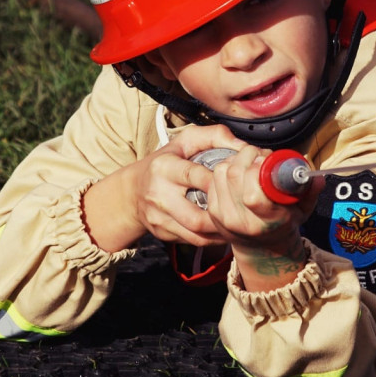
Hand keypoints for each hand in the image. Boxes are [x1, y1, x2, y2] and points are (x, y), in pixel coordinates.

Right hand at [81, 125, 245, 250]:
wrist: (132, 191)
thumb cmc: (167, 161)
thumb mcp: (186, 141)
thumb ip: (215, 136)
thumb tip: (242, 147)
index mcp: (164, 167)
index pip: (194, 176)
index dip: (218, 182)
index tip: (238, 182)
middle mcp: (158, 194)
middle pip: (195, 216)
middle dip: (222, 215)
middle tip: (242, 210)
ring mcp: (158, 217)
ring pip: (196, 233)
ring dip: (221, 230)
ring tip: (239, 222)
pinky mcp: (162, 232)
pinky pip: (193, 240)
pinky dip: (212, 237)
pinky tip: (225, 229)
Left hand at [204, 146, 321, 290]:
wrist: (259, 248)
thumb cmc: (283, 224)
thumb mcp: (302, 211)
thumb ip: (310, 193)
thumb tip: (317, 177)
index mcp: (262, 223)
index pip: (252, 194)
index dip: (259, 169)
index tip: (269, 161)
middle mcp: (237, 221)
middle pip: (235, 175)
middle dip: (249, 156)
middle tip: (262, 156)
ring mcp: (221, 215)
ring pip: (222, 171)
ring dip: (236, 159)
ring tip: (251, 162)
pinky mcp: (211, 208)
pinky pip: (214, 176)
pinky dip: (226, 166)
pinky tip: (240, 170)